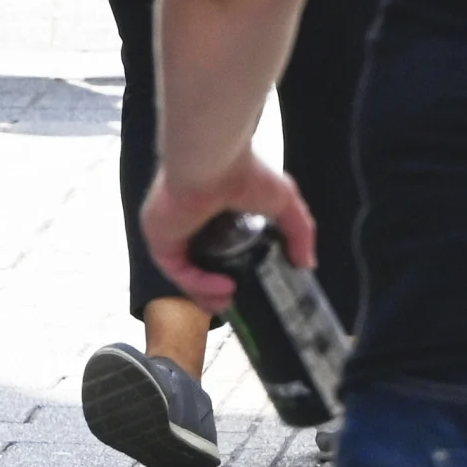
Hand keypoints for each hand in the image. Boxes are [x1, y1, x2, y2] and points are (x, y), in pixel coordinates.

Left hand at [138, 149, 319, 306]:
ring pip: (184, 271)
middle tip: (235, 304)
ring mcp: (171, 229)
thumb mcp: (285, 203)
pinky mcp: (158, 236)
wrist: (213, 161)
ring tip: (229, 302)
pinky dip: (198, 282)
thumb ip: (298, 232)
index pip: (215, 248)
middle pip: (196, 265)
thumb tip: (307, 264)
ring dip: (205, 292)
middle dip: (212, 291)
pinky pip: (177, 268)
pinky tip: (223, 288)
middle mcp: (187, 221)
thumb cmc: (246, 173)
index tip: (247, 288)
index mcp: (212, 210)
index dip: (229, 272)